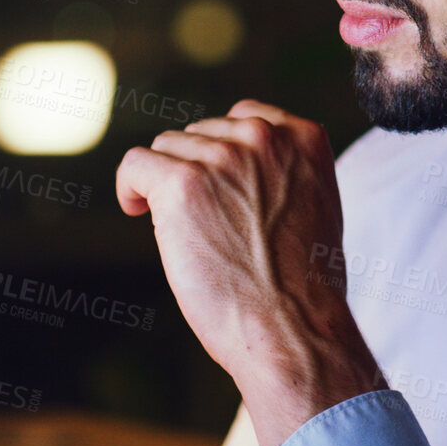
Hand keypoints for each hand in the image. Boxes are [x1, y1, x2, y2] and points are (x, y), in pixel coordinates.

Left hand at [116, 99, 383, 445]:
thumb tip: (235, 168)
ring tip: (186, 233)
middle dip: (195, 173)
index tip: (215, 186)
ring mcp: (222, 157)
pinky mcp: (182, 183)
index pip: (243, 117)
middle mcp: (264, 137)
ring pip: (166, 150)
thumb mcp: (316, 207)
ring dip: (166, 186)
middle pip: (200, 134)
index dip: (220, 153)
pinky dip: (130, 188)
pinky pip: (135, 164)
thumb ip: (284, 173)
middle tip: (206, 225)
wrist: (293, 327)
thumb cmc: (303, 287)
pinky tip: (137, 211)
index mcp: (304, 138)